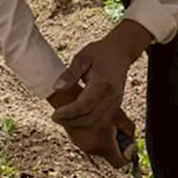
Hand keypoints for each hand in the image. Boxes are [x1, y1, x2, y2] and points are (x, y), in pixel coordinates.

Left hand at [48, 19, 151, 167]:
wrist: (122, 50)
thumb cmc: (100, 51)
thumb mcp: (82, 56)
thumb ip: (70, 73)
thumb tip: (58, 88)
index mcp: (103, 84)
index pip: (84, 105)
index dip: (68, 114)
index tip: (55, 115)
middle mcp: (112, 96)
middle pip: (91, 119)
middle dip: (73, 123)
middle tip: (56, 120)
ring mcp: (116, 102)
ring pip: (99, 123)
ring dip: (82, 127)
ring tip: (65, 124)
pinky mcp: (116, 105)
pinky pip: (104, 121)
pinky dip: (91, 126)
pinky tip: (78, 126)